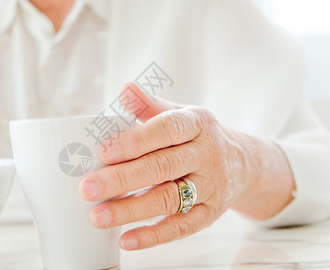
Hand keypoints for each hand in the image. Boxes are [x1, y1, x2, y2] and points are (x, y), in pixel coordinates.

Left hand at [79, 82, 293, 250]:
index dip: (136, 141)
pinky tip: (126, 240)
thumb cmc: (197, 136)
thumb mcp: (181, 114)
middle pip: (162, 167)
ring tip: (98, 216)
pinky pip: (182, 227)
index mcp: (197, 124)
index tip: (103, 152)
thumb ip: (150, 106)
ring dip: (131, 210)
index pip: (166, 130)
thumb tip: (124, 89)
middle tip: (87, 189)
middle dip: (122, 179)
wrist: (242, 163)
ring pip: (169, 199)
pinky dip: (153, 235)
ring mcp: (211, 186)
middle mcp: (207, 154)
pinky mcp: (211, 213)